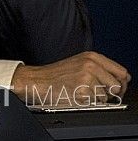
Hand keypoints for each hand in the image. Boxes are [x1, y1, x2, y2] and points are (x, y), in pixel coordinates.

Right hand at [11, 52, 130, 105]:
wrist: (38, 80)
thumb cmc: (56, 73)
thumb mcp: (79, 62)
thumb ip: (100, 67)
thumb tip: (122, 79)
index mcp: (92, 57)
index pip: (122, 72)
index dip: (121, 82)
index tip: (116, 87)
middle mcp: (91, 65)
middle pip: (118, 85)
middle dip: (112, 93)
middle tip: (100, 93)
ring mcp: (87, 78)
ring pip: (107, 96)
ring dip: (98, 99)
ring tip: (82, 92)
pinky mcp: (82, 91)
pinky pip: (95, 103)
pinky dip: (88, 103)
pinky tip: (77, 95)